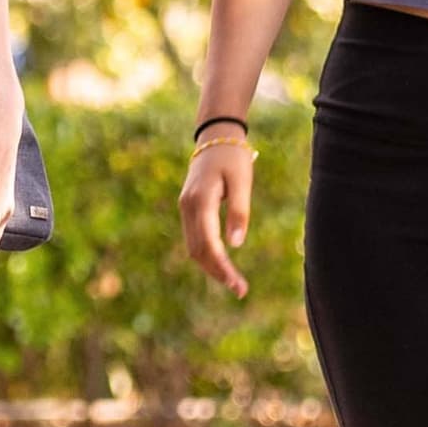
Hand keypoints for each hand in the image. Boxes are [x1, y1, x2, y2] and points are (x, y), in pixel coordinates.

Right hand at [178, 131, 257, 298]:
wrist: (216, 136)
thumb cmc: (233, 157)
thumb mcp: (241, 181)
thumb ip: (239, 211)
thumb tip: (236, 245)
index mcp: (200, 200)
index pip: (209, 244)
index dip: (222, 267)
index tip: (238, 285)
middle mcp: (188, 207)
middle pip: (198, 250)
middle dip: (218, 273)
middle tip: (241, 290)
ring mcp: (185, 208)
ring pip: (194, 247)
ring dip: (211, 267)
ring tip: (234, 282)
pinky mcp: (189, 209)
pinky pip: (195, 239)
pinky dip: (207, 255)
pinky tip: (223, 264)